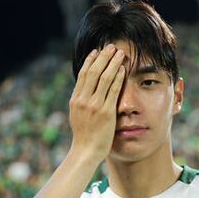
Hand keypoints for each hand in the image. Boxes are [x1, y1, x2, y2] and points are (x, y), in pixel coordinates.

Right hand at [68, 43, 125, 163]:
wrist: (86, 151)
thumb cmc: (84, 136)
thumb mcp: (78, 116)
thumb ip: (81, 102)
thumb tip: (84, 91)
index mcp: (75, 100)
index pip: (83, 75)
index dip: (90, 61)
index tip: (97, 51)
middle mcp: (83, 100)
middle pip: (93, 72)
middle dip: (103, 57)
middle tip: (111, 46)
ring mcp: (94, 105)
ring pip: (104, 78)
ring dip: (113, 63)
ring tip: (120, 53)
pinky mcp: (106, 112)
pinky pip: (113, 90)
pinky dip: (118, 78)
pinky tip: (123, 69)